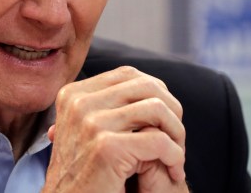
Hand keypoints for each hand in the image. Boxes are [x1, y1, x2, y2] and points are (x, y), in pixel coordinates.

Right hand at [41, 66, 187, 192]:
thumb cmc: (84, 176)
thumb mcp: (86, 132)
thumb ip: (107, 106)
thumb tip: (149, 85)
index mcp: (73, 95)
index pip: (129, 75)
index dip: (156, 95)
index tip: (162, 123)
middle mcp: (78, 103)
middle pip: (147, 87)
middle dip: (172, 113)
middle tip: (175, 141)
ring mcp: (91, 123)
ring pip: (158, 110)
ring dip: (177, 135)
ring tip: (174, 157)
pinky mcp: (107, 148)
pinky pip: (160, 142)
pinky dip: (175, 157)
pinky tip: (172, 171)